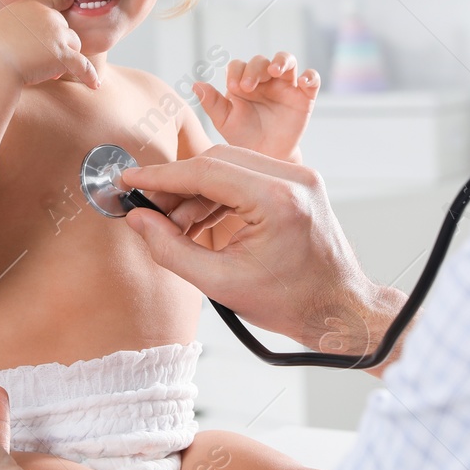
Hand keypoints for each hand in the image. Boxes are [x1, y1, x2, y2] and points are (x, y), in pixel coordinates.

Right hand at [0, 0, 99, 89]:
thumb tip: (17, 45)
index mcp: (31, 4)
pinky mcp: (62, 55)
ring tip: (51, 73)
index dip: (62, 3)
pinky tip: (95, 84)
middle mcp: (48, 16)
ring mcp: (57, 34)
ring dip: (66, 58)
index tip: (70, 1)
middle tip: (42, 60)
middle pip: (64, 28)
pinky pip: (82, 65)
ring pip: (74, 45)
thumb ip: (12, 30)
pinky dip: (89, 75)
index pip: (52, 1)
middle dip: (58, 44)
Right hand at [120, 146, 401, 362]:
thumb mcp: (221, 284)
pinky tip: (197, 222)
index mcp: (278, 199)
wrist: (341, 309)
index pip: (205, 171)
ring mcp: (298, 177)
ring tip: (173, 226)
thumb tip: (138, 220)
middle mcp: (293, 177)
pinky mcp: (297, 184)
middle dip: (177, 185)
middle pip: (216, 160)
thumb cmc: (291, 303)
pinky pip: (246, 176)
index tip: (128, 181)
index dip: (160, 176)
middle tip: (148, 211)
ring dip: (195, 192)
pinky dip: (217, 195)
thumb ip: (172, 250)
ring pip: (229, 165)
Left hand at [194, 52, 318, 160]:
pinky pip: (312, 79)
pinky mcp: (304, 96)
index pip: (239, 66)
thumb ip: (212, 103)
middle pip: (261, 60)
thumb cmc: (243, 138)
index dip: (236, 72)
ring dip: (281, 61)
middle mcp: (264, 80)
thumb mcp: (225, 121)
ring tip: (274, 70)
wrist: (266, 157)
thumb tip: (195, 85)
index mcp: (243, 82)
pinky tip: (304, 81)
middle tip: (248, 86)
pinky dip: (310, 76)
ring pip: (287, 61)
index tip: (233, 88)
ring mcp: (285, 86)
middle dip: (254, 69)